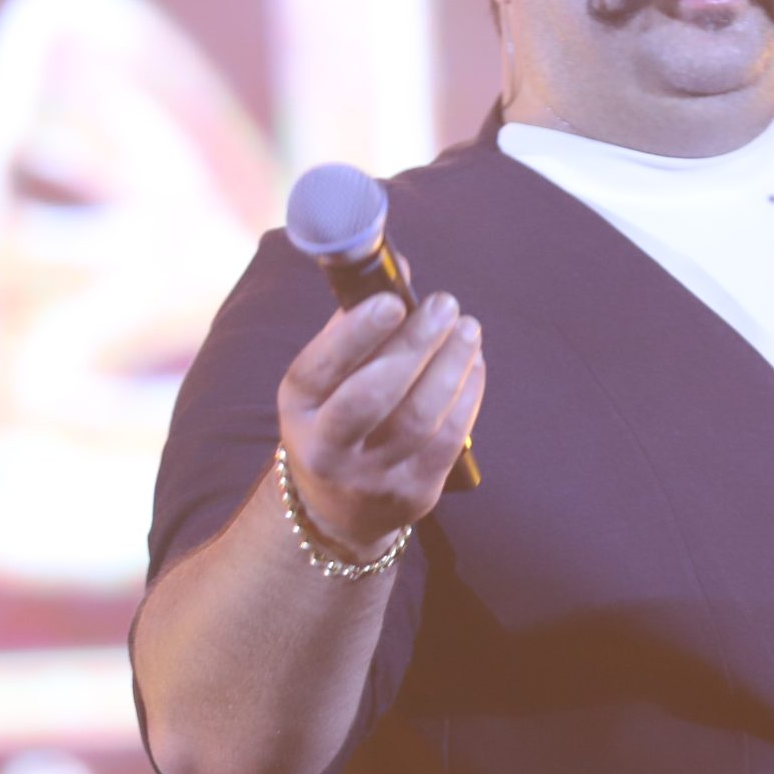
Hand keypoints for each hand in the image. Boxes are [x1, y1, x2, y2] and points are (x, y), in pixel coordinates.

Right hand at [276, 275, 484, 559]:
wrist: (337, 507)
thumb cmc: (336, 415)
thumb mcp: (327, 377)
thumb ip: (356, 322)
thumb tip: (400, 265)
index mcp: (299, 408)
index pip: (321, 368)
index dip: (357, 333)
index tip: (393, 301)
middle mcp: (326, 448)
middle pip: (373, 396)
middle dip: (416, 344)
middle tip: (446, 304)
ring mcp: (371, 476)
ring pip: (418, 419)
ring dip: (451, 367)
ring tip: (468, 330)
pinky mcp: (413, 494)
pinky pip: (448, 441)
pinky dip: (468, 397)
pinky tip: (474, 365)